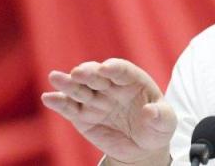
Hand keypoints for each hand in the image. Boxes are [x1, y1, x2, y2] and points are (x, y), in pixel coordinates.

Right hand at [41, 58, 175, 164]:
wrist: (142, 148)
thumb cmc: (156, 128)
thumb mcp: (166, 123)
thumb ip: (161, 116)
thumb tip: (149, 111)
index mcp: (133, 81)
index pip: (122, 70)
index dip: (114, 68)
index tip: (106, 68)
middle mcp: (111, 86)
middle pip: (97, 76)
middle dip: (89, 73)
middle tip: (79, 73)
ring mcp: (96, 100)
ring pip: (80, 88)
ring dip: (68, 83)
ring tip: (56, 77)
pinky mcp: (82, 116)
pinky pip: (70, 108)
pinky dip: (59, 102)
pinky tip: (48, 97)